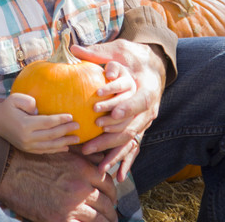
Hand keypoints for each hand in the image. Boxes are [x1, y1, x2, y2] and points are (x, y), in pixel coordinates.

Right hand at [0, 93, 79, 153]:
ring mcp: (26, 146)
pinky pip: (44, 151)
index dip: (60, 120)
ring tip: (76, 139)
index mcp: (25, 125)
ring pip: (49, 146)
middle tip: (78, 126)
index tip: (71, 116)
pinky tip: (65, 148)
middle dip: (66, 131)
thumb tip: (39, 110)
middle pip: (50, 135)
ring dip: (64, 143)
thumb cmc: (7, 106)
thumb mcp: (15, 98)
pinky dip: (55, 150)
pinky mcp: (26, 149)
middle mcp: (26, 138)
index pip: (47, 123)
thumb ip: (29, 102)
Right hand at [0, 149, 117, 221]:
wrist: (13, 171)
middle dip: (110, 209)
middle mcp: (81, 187)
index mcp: (83, 169)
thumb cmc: (36, 159)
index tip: (110, 198)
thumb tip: (101, 158)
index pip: (108, 183)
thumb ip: (84, 155)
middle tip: (111, 214)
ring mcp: (73, 204)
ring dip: (106, 221)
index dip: (112, 193)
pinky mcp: (62, 219)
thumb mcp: (63, 151)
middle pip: (107, 202)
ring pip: (100, 218)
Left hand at [71, 40, 164, 175]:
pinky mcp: (141, 127)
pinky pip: (133, 147)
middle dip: (110, 138)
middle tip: (90, 146)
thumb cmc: (133, 56)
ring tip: (98, 167)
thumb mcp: (119, 50)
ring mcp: (146, 121)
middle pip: (131, 126)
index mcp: (148, 89)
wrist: (152, 65)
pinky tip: (117, 175)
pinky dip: (126, 161)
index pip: (138, 101)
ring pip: (130, 140)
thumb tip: (73, 48)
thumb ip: (98, 52)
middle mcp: (150, 109)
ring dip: (114, 153)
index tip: (109, 116)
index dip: (125, 108)